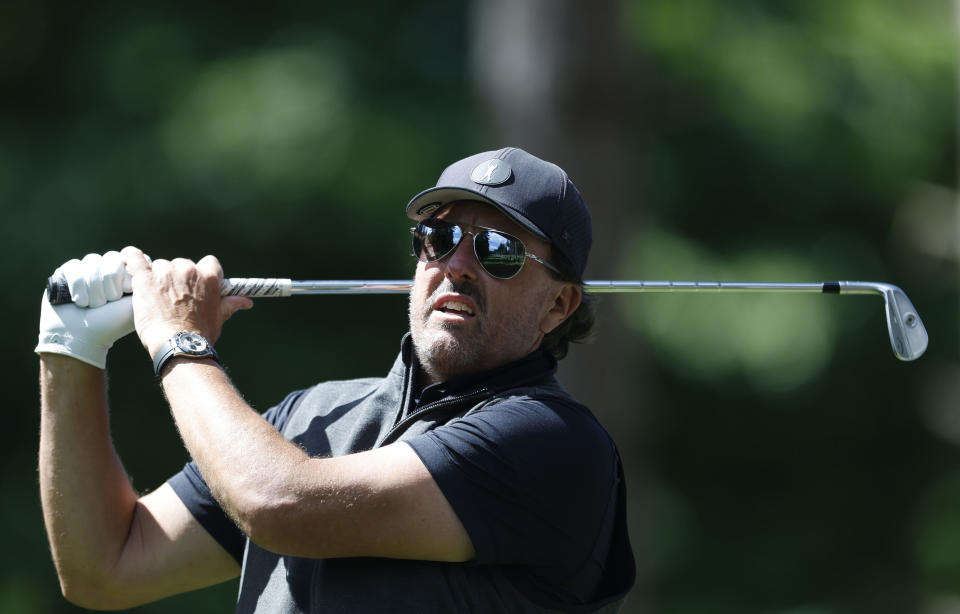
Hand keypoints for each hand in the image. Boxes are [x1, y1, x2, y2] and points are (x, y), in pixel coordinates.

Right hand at [35, 252, 135, 368]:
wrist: (82, 337)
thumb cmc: (112, 323)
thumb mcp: (136, 303)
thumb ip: (145, 282)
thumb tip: (149, 262)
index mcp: (126, 274)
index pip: (130, 257)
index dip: (126, 276)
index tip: (125, 294)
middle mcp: (107, 268)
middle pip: (111, 258)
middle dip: (110, 285)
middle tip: (107, 303)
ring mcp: (87, 269)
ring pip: (92, 262)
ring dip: (93, 288)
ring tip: (92, 306)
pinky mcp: (67, 272)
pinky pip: (74, 267)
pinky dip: (77, 286)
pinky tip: (78, 301)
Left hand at [121, 247, 252, 357]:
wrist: (179, 344)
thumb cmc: (200, 334)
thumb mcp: (219, 318)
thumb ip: (231, 304)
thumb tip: (247, 302)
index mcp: (209, 278)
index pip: (208, 263)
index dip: (201, 272)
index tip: (195, 283)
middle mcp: (188, 271)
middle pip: (181, 264)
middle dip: (176, 278)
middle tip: (172, 298)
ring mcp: (166, 273)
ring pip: (159, 266)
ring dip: (156, 278)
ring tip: (153, 297)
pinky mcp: (145, 279)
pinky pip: (134, 259)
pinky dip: (130, 257)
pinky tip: (127, 258)